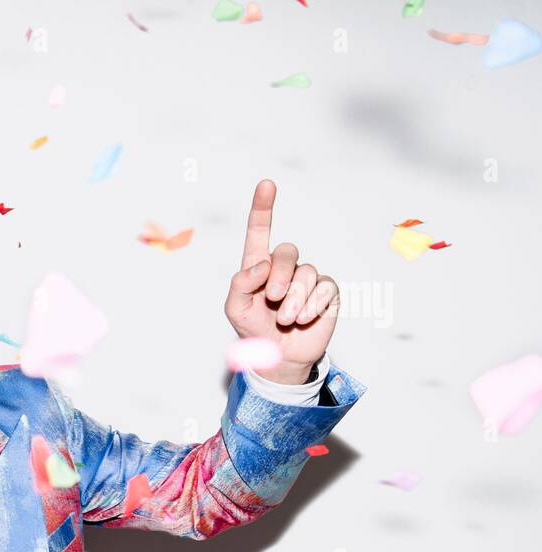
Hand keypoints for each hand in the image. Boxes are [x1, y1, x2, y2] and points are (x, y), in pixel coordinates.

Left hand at [224, 180, 339, 384]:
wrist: (278, 357)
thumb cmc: (253, 329)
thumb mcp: (235, 308)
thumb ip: (240, 283)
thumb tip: (262, 264)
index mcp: (258, 266)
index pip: (260, 232)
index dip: (263, 208)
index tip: (266, 184)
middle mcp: (284, 267)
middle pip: (287, 251)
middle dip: (279, 277)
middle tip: (273, 300)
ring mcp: (307, 277)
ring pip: (306, 272)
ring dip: (294, 300)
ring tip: (287, 318)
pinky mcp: (327, 291)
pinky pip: (323, 287)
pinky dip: (311, 306)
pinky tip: (304, 319)